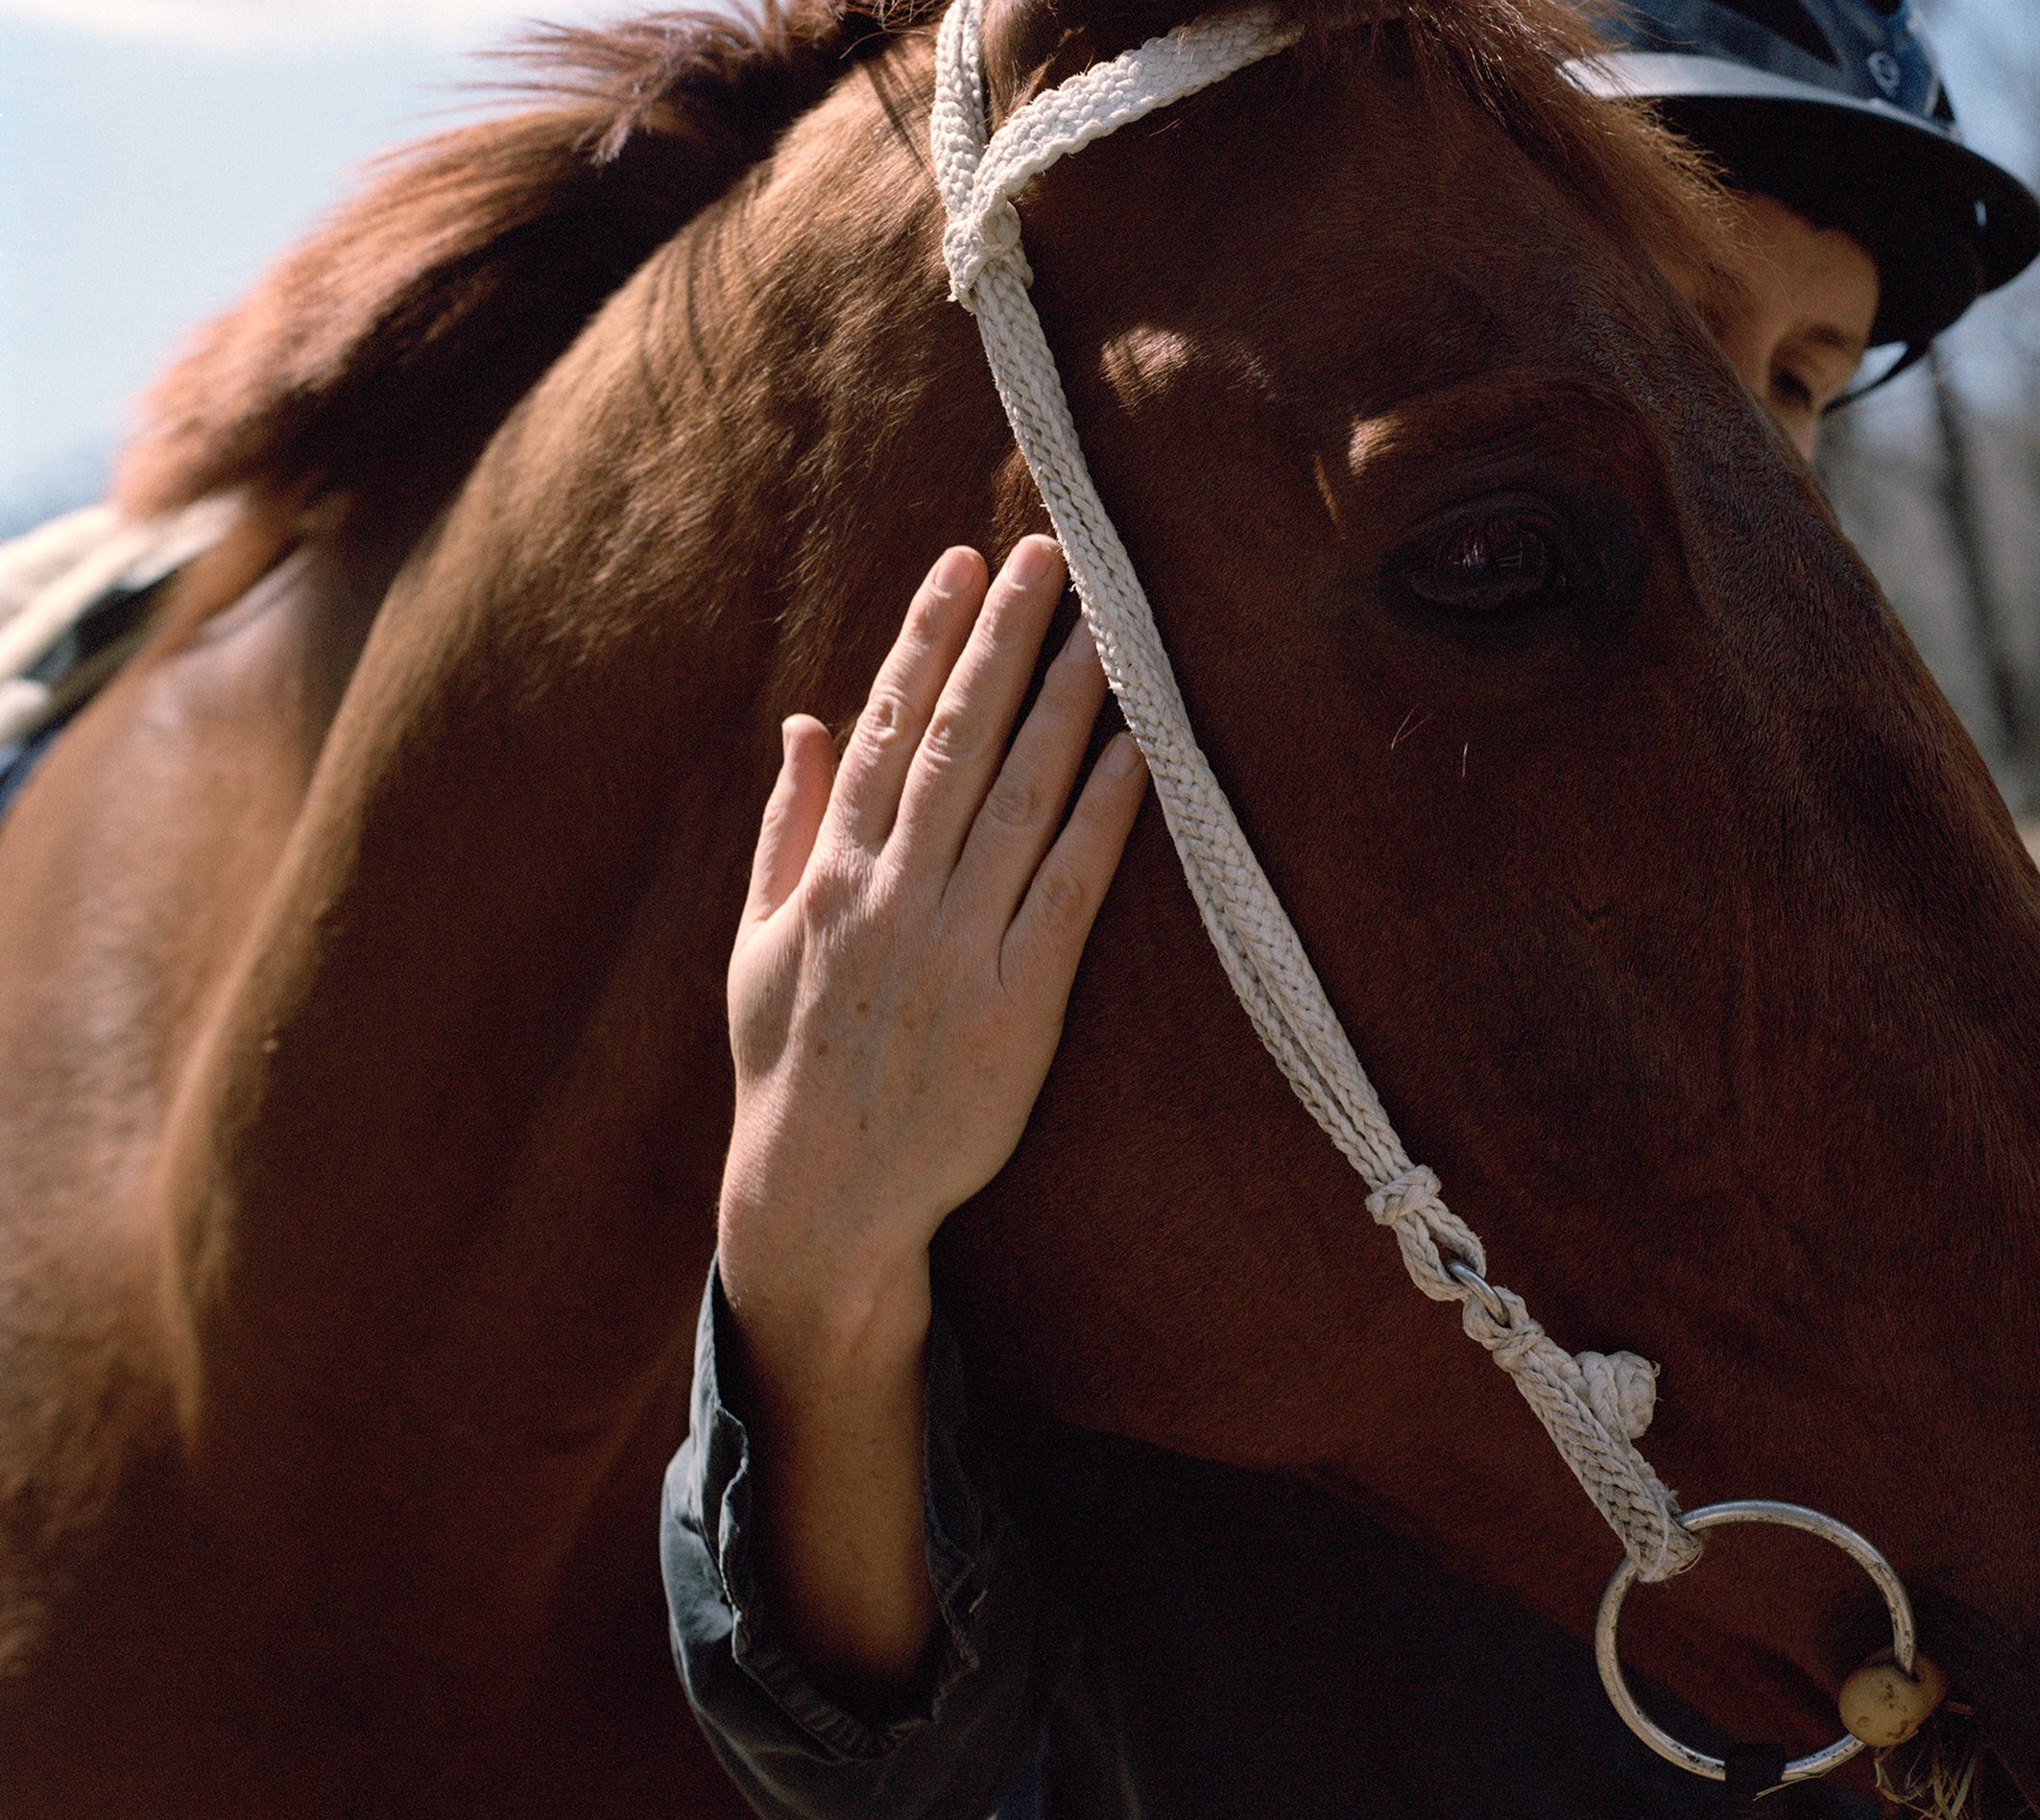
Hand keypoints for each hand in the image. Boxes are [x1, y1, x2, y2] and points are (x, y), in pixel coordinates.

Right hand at [713, 536, 1146, 1701]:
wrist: (817, 1198)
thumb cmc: (786, 1065)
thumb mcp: (757, 942)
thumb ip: (786, 826)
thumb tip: (805, 721)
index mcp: (828, 874)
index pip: (882, 729)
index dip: (925, 642)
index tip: (961, 566)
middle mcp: (890, 896)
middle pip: (957, 741)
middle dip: (1004, 642)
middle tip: (1051, 555)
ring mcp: (954, 950)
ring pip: (1018, 801)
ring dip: (1066, 708)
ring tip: (1108, 629)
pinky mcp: (1017, 1009)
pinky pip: (1068, 893)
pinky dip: (1106, 819)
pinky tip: (1143, 756)